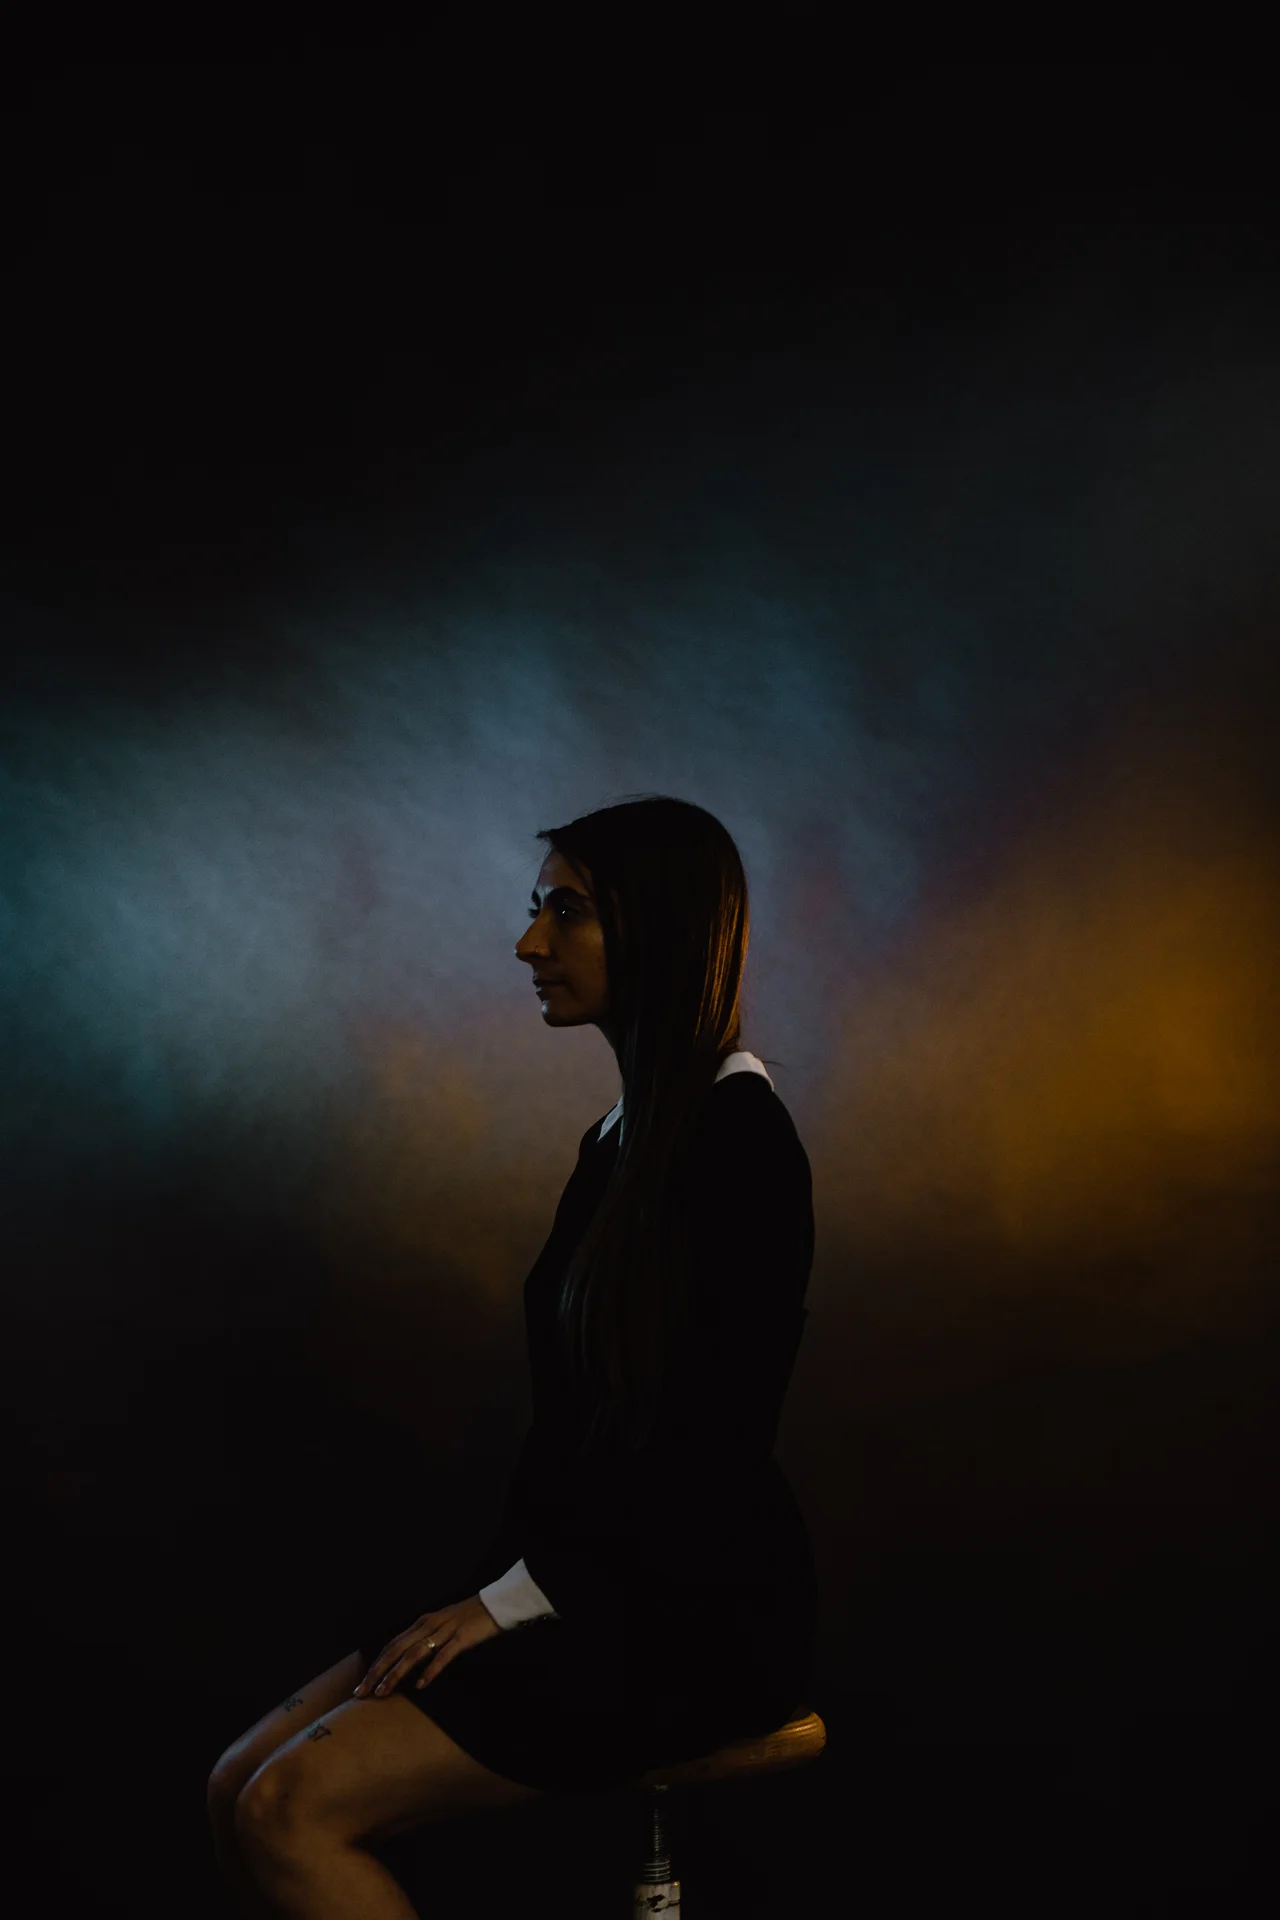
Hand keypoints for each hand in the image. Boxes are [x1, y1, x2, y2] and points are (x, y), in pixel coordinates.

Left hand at [352, 1595, 501, 1698]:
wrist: (495, 1604)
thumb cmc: (468, 1619)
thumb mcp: (441, 1627)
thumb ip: (425, 1641)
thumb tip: (408, 1664)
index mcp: (421, 1623)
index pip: (391, 1645)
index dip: (375, 1665)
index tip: (362, 1685)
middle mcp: (428, 1625)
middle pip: (396, 1650)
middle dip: (376, 1672)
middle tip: (361, 1693)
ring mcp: (445, 1631)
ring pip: (414, 1654)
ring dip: (396, 1674)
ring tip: (383, 1692)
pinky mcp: (462, 1637)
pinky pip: (443, 1656)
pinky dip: (430, 1670)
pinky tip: (421, 1685)